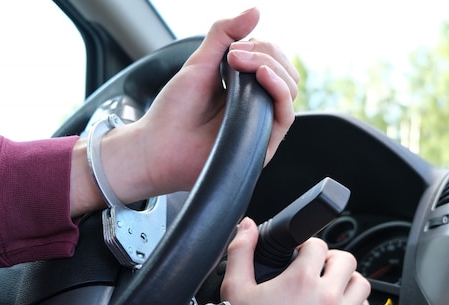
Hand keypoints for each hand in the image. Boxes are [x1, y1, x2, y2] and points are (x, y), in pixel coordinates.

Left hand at [70, 8, 298, 216]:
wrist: (158, 147)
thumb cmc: (173, 112)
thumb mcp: (200, 62)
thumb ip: (225, 34)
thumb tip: (256, 10)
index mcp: (244, 89)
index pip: (273, 61)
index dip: (263, 47)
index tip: (234, 49)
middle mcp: (256, 107)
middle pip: (285, 73)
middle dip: (268, 54)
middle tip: (235, 55)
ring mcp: (261, 126)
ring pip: (290, 91)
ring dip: (273, 68)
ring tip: (243, 63)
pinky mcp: (262, 146)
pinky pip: (286, 116)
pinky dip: (279, 91)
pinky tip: (263, 76)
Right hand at [218, 218, 372, 304]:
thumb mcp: (235, 290)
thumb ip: (241, 252)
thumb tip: (248, 227)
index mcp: (301, 280)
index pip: (317, 244)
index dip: (306, 245)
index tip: (300, 255)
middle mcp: (327, 298)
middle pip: (346, 260)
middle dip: (331, 259)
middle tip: (318, 268)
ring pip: (361, 285)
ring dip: (348, 281)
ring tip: (332, 287)